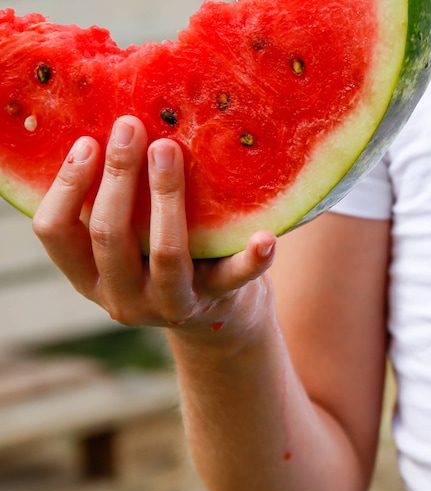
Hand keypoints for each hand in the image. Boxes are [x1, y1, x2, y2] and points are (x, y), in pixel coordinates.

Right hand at [32, 115, 275, 334]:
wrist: (214, 315)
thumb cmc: (160, 256)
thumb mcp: (126, 238)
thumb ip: (110, 203)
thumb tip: (108, 125)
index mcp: (88, 278)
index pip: (55, 233)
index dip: (66, 186)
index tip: (86, 141)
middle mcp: (123, 298)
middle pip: (109, 236)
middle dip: (118, 177)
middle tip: (130, 127)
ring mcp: (171, 303)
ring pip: (165, 252)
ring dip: (167, 197)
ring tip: (169, 149)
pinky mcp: (218, 299)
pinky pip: (235, 276)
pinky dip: (251, 258)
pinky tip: (265, 237)